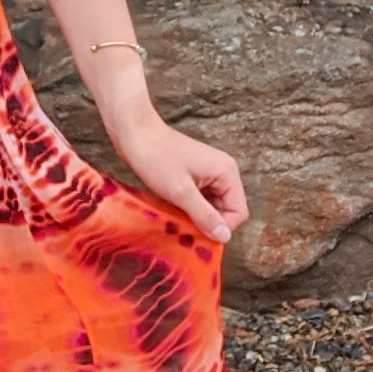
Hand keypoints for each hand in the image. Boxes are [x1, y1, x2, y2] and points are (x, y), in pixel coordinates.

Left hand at [112, 116, 248, 245]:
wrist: (134, 134)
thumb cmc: (156, 158)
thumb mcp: (181, 192)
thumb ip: (204, 215)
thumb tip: (224, 237)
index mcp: (227, 173)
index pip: (238, 212)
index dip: (221, 227)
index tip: (198, 233)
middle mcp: (223, 172)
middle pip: (226, 211)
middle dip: (207, 222)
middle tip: (183, 226)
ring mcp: (208, 173)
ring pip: (211, 207)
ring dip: (196, 216)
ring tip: (175, 215)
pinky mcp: (194, 176)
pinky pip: (199, 200)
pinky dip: (188, 208)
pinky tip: (172, 208)